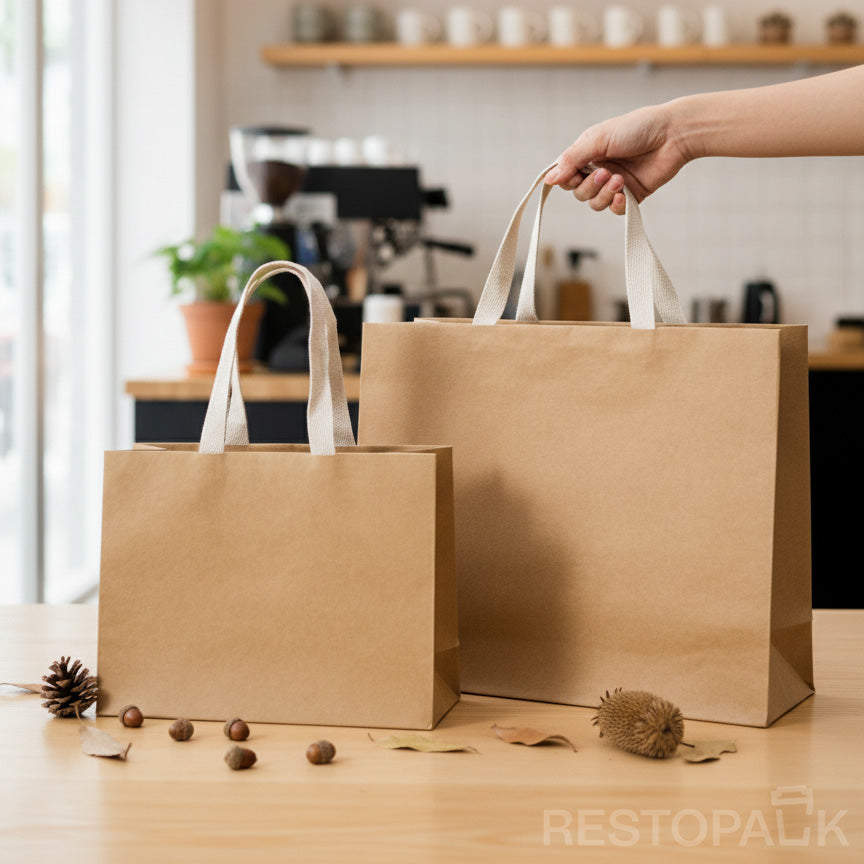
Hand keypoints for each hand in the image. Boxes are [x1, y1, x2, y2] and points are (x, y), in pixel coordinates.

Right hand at [544, 104, 692, 214]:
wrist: (672, 135)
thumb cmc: (637, 128)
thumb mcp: (597, 139)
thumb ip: (571, 159)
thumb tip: (549, 179)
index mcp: (588, 155)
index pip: (566, 177)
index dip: (567, 180)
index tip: (574, 175)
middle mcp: (599, 170)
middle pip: (579, 193)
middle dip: (590, 187)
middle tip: (605, 172)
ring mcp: (615, 185)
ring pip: (595, 204)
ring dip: (604, 195)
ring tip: (619, 180)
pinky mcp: (632, 195)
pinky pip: (615, 210)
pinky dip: (617, 205)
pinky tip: (624, 194)